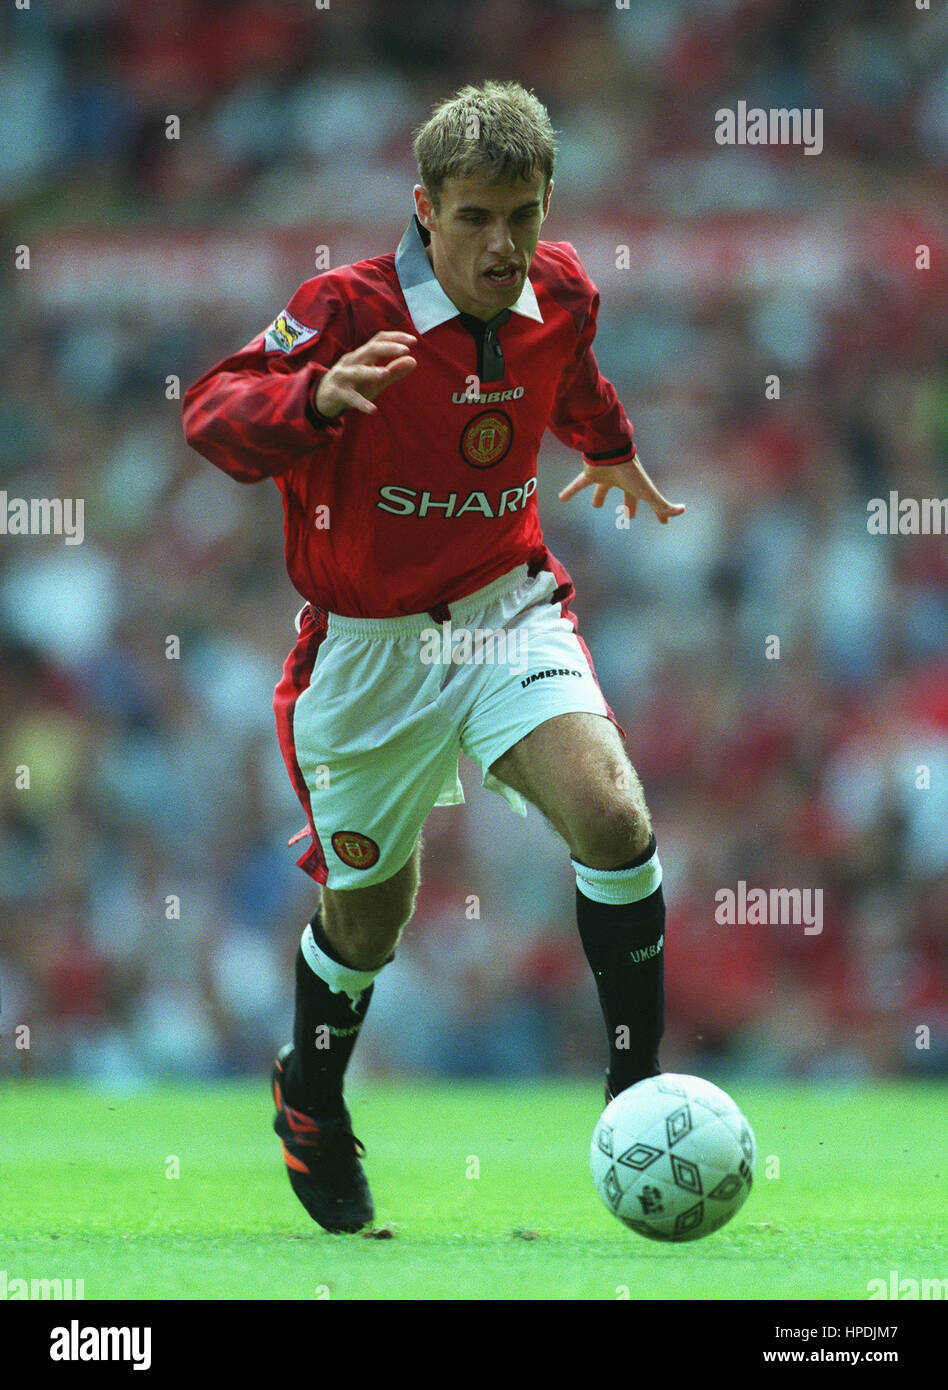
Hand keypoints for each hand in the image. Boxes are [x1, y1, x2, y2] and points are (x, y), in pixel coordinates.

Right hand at [315, 331, 416, 417]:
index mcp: (362, 355)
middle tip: (405, 350)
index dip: (395, 338)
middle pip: (369, 350)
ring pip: (356, 371)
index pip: (378, 340)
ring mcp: (343, 376)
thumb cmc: (354, 385)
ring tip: (385, 374)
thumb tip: (414, 361)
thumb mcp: (376, 379)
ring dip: (370, 372)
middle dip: (387, 348)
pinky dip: (361, 403)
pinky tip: (373, 410)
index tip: (413, 340)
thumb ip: (394, 371)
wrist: (323, 397)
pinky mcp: (337, 393)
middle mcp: (352, 361)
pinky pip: (350, 397)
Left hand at [558, 451, 684, 523]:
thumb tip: (682, 512)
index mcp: (636, 485)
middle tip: (629, 516)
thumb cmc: (630, 471)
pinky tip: (561, 498)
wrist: (611, 450)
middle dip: (630, 505)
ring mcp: (606, 476)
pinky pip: (578, 484)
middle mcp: (621, 480)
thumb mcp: (647, 491)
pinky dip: (570, 491)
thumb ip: (662, 504)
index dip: (659, 512)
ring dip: (598, 496)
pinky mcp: (590, 473)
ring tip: (596, 505)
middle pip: (626, 496)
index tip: (663, 522)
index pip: (650, 502)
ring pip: (602, 488)